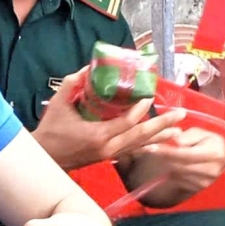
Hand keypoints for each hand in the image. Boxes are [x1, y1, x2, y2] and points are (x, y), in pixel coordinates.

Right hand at [33, 70, 184, 170]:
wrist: (44, 158)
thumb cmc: (50, 131)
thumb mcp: (59, 104)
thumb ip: (72, 84)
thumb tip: (88, 68)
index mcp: (97, 135)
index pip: (126, 122)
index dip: (140, 110)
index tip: (148, 98)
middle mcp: (108, 148)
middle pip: (140, 136)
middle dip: (162, 125)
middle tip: (180, 115)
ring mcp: (109, 155)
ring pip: (139, 146)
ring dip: (159, 137)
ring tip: (178, 131)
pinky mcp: (108, 157)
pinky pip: (132, 152)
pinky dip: (146, 147)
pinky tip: (158, 145)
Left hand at [123, 126, 224, 200]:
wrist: (215, 158)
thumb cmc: (204, 141)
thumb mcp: (200, 133)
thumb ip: (189, 136)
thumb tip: (178, 141)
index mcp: (215, 153)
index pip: (187, 154)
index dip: (169, 151)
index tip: (153, 147)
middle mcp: (212, 170)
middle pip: (180, 166)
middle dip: (163, 158)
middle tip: (147, 149)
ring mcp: (206, 181)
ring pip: (177, 174)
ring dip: (165, 165)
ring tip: (155, 154)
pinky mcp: (198, 188)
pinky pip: (179, 180)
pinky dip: (171, 172)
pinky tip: (167, 165)